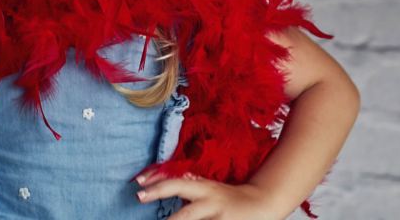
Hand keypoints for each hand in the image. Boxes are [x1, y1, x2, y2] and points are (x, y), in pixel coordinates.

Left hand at [134, 170, 277, 219]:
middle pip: (186, 214)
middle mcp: (210, 203)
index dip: (156, 186)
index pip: (176, 184)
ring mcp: (220, 219)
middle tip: (144, 203)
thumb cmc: (225, 196)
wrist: (261, 203)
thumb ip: (184, 187)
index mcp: (203, 188)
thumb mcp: (204, 187)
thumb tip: (153, 182)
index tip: (138, 188)